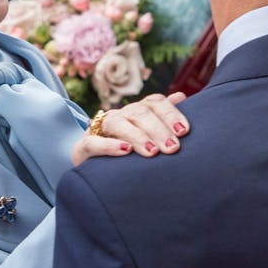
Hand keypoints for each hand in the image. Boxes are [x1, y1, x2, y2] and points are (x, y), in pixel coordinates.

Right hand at [71, 92, 189, 164]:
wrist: (94, 170)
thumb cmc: (130, 154)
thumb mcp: (149, 137)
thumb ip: (163, 118)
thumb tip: (181, 97)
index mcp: (137, 111)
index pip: (155, 102)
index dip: (170, 113)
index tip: (184, 131)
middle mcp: (120, 116)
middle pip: (139, 112)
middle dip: (158, 129)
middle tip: (173, 147)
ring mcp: (99, 129)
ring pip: (117, 123)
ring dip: (137, 136)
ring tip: (152, 152)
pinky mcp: (83, 148)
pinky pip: (93, 142)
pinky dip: (109, 146)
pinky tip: (125, 151)